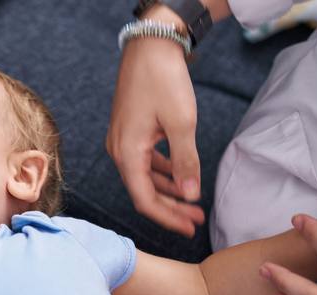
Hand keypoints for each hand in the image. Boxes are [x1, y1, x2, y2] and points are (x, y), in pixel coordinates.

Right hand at [106, 16, 203, 236]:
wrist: (150, 46)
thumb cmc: (163, 80)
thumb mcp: (181, 123)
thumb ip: (186, 162)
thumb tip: (190, 195)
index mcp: (127, 153)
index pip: (145, 200)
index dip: (168, 217)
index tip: (191, 227)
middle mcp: (119, 150)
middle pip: (144, 192)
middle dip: (171, 207)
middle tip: (197, 219)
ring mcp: (123, 141)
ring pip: (145, 178)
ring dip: (169, 191)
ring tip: (193, 202)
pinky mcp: (130, 132)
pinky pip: (145, 162)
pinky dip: (163, 173)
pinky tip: (181, 177)